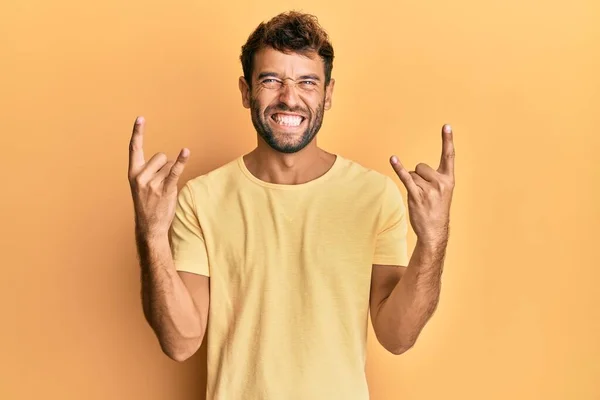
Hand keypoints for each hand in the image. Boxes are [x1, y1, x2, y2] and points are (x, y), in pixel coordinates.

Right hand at [128, 116, 189, 237]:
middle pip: (160, 156)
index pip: (134, 148)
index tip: (140, 118)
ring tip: (164, 190)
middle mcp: (141, 176)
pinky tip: (186, 152)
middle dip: (164, 166)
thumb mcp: (141, 185)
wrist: (149, 226)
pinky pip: (175, 171)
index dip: (138, 132)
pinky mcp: (165, 190)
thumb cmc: (148, 203)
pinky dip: (181, 161)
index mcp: (133, 173)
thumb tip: (167, 159)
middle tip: (159, 184)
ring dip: (170, 175)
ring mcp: (152, 184)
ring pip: (169, 165)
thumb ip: (148, 170)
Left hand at [390, 124, 454, 244]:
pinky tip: (393, 159)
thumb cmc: (436, 210)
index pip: (449, 156)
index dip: (447, 140)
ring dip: (412, 185)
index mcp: (449, 180)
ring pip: (413, 174)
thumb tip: (415, 170)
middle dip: (419, 177)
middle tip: (425, 193)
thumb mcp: (443, 192)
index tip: (446, 125)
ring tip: (420, 199)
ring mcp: (429, 189)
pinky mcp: (416, 195)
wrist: (434, 231)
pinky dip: (398, 168)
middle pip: (421, 166)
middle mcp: (440, 183)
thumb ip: (434, 178)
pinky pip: (406, 177)